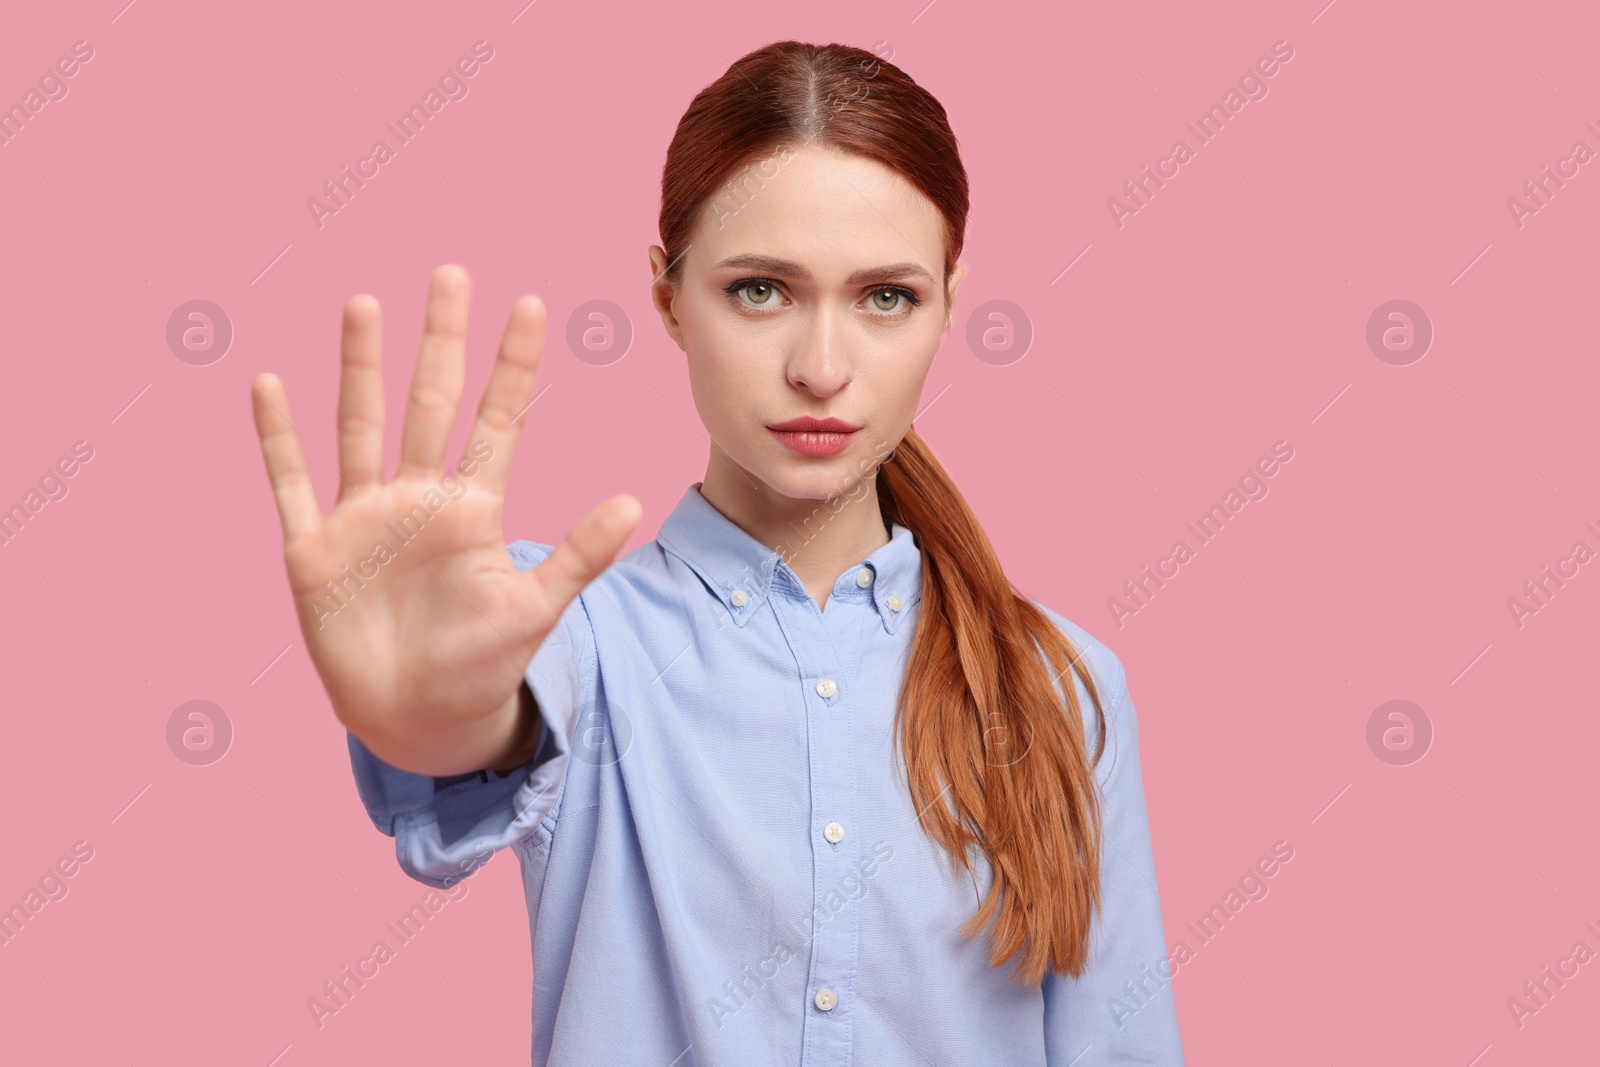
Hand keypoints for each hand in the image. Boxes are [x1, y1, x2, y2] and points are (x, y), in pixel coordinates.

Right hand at [250, 265, 640, 773]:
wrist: (419, 722)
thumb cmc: (482, 667)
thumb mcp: (536, 610)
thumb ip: (580, 556)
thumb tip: (635, 500)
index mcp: (473, 509)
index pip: (497, 422)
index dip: (513, 367)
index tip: (532, 305)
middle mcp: (418, 499)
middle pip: (431, 404)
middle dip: (442, 341)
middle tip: (453, 274)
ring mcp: (364, 519)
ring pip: (361, 427)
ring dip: (361, 368)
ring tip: (365, 303)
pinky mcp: (314, 551)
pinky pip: (293, 484)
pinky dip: (279, 439)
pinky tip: (268, 384)